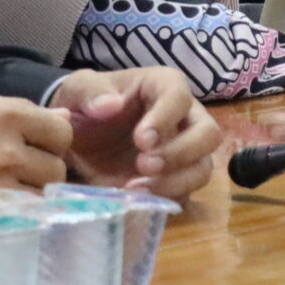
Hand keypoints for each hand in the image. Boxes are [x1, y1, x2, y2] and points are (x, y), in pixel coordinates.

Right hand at [0, 89, 73, 218]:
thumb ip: (17, 109)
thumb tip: (67, 120)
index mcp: (3, 115)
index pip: (61, 131)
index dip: (51, 139)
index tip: (34, 145)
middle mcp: (7, 150)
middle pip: (57, 166)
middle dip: (41, 168)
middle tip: (16, 170)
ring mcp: (0, 187)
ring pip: (44, 195)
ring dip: (31, 193)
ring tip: (4, 189)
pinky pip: (26, 216)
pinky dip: (18, 213)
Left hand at [49, 67, 222, 201]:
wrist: (77, 136)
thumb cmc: (85, 104)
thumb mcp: (77, 89)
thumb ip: (89, 92)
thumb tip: (109, 105)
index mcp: (163, 86)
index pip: (179, 96)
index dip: (166, 118)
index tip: (141, 140)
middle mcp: (183, 117)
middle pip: (208, 133)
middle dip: (181, 152)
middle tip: (145, 165)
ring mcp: (183, 150)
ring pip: (203, 167)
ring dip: (177, 181)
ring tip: (136, 187)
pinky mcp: (173, 178)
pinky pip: (186, 192)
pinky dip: (165, 198)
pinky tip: (135, 199)